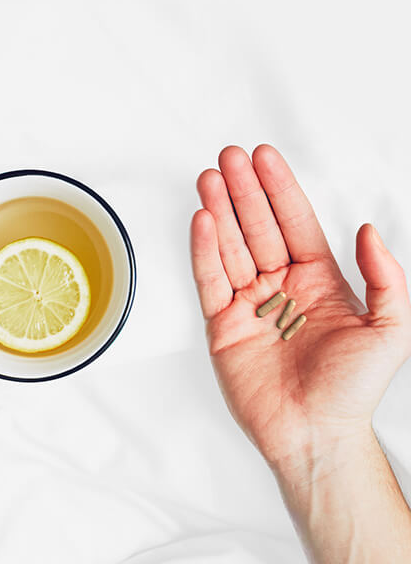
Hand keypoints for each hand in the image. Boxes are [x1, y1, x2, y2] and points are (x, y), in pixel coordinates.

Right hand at [190, 144, 410, 467]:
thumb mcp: (390, 330)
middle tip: (230, 157)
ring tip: (209, 178)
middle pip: (258, 226)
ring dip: (220, 210)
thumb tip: (368, 232)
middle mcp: (281, 287)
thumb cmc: (353, 391)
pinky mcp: (222, 325)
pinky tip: (203, 220)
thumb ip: (386, 278)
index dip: (280, 189)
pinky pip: (211, 279)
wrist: (316, 437)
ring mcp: (249, 304)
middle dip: (244, 190)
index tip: (265, 159)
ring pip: (231, 246)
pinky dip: (205, 249)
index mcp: (319, 281)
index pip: (295, 222)